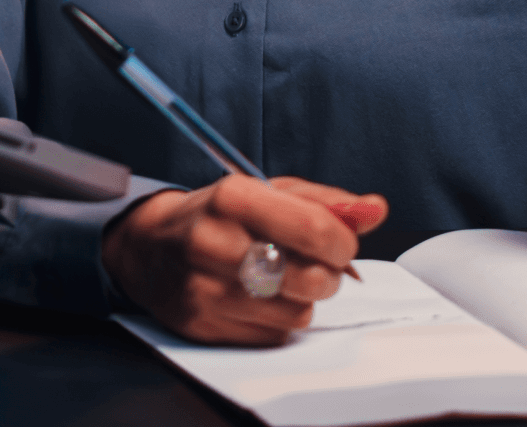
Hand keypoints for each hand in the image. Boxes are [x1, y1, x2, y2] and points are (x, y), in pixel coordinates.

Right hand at [101, 175, 387, 344]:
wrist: (150, 246)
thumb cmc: (220, 213)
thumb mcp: (270, 190)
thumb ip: (327, 201)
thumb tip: (376, 209)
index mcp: (235, 197)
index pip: (317, 230)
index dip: (344, 241)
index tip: (341, 241)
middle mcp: (216, 242)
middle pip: (312, 279)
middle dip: (329, 273)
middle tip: (316, 261)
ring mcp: (206, 289)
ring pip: (297, 313)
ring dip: (304, 298)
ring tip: (285, 277)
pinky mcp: (203, 326)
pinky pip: (273, 336)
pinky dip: (279, 320)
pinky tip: (262, 298)